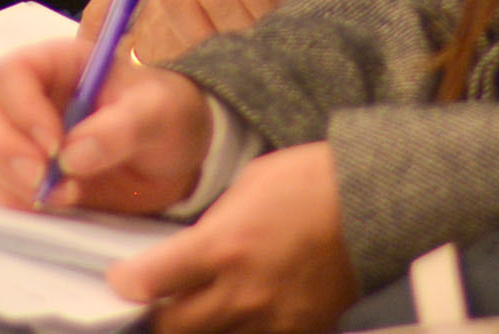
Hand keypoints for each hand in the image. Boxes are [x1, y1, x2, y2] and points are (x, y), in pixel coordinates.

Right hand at [0, 39, 210, 218]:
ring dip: (16, 179)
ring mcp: (24, 136)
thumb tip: (72, 156)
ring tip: (70, 193)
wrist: (175, 158)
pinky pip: (1, 188)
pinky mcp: (27, 174)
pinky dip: (21, 201)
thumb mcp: (159, 114)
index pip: (12, 73)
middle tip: (43, 178)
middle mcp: (32, 95)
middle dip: (4, 147)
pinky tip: (63, 202)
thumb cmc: (167, 116)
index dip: (21, 108)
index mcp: (60, 63)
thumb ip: (121, 128)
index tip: (54, 145)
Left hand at [115, 144, 355, 333]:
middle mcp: (242, 292)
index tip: (124, 279)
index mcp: (224, 247)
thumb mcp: (247, 186)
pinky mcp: (302, 330)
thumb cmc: (312, 180)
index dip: (127, 283)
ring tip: (201, 307)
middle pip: (173, 328)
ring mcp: (273, 319)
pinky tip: (242, 315)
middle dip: (158, 316)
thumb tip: (187, 252)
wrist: (375, 201)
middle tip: (158, 302)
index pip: (150, 283)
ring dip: (199, 326)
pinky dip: (242, 331)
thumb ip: (212, 227)